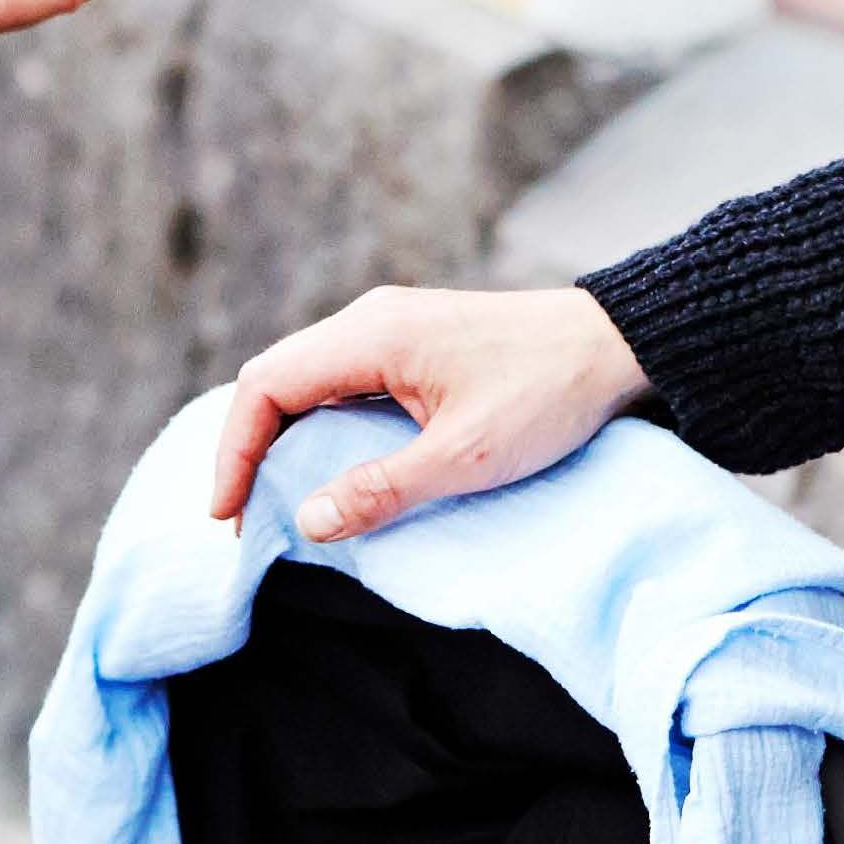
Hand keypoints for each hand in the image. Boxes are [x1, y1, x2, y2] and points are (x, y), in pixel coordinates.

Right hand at [209, 283, 649, 538]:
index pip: (266, 386)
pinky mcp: (414, 341)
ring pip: (306, 377)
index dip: (235, 451)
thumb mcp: (465, 456)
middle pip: (275, 377)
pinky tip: (324, 463)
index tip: (228, 514)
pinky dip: (315, 422)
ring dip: (280, 434)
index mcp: (371, 336)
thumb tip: (306, 522)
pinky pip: (340, 379)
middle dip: (247, 446)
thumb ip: (381, 489)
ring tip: (271, 497)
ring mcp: (392, 326)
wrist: (616, 345)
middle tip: (240, 517)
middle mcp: (371, 320)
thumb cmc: (547, 395)